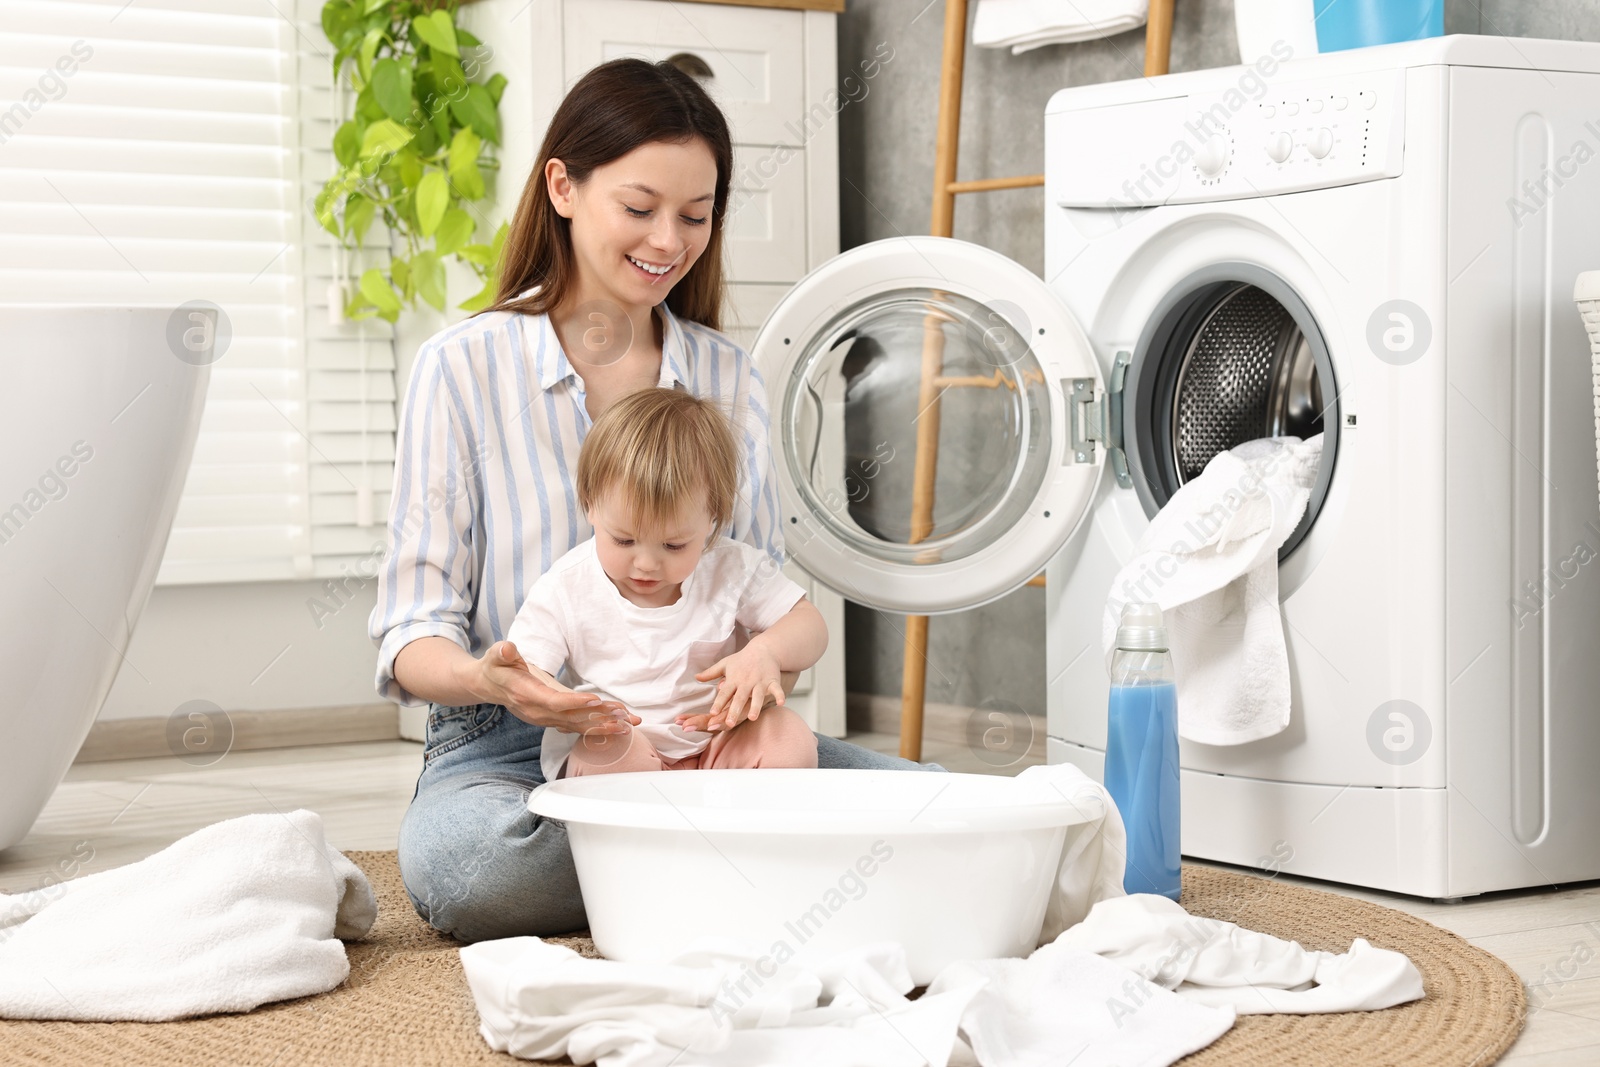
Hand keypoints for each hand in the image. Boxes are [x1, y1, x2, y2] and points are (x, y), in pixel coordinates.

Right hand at [471, 641, 639, 734]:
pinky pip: (576, 727)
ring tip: (628, 726)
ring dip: (604, 726)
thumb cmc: (496, 667)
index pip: (554, 701)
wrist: (489, 685)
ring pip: (578, 726)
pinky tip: (616, 730)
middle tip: (625, 717)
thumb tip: (507, 649)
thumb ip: (502, 653)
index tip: (596, 700)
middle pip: (572, 717)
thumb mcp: (496, 655)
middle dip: (600, 718)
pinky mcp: (552, 720)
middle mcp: (538, 712)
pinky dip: (597, 729)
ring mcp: (545, 719)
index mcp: (527, 694)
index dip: (575, 702)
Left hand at [693, 642, 785, 731]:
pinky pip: (776, 689)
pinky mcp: (772, 681)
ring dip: (755, 706)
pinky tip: (781, 703)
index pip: (724, 693)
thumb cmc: (743, 659)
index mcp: (733, 679)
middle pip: (739, 698)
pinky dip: (779, 695)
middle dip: (734, 710)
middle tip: (729, 724)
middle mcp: (746, 682)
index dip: (719, 703)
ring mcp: (760, 682)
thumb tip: (696, 678)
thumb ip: (711, 673)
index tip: (712, 713)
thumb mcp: (725, 664)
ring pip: (757, 696)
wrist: (763, 648)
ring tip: (752, 717)